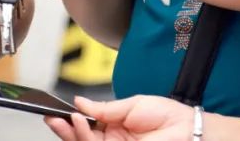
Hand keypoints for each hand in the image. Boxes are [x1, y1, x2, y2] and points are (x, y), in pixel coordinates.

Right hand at [46, 96, 194, 140]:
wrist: (188, 130)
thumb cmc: (168, 116)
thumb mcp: (132, 105)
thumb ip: (104, 108)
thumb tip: (80, 102)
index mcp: (114, 127)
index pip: (87, 126)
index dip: (71, 120)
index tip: (58, 111)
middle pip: (82, 139)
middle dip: (64, 130)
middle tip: (51, 118)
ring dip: (72, 133)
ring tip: (67, 118)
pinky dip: (85, 137)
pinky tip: (80, 123)